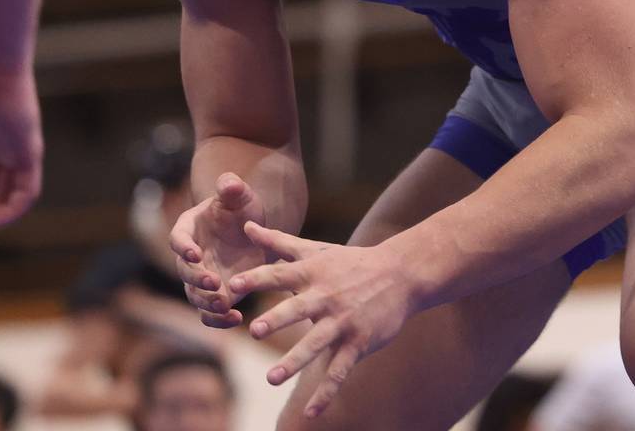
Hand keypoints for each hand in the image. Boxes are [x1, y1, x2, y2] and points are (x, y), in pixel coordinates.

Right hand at [169, 173, 268, 327]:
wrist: (255, 229)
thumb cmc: (241, 208)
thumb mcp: (240, 195)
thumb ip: (232, 188)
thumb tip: (229, 183)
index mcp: (189, 228)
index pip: (178, 238)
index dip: (184, 247)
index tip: (195, 254)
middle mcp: (190, 256)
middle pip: (184, 271)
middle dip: (196, 278)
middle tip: (213, 281)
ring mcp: (202, 277)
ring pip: (194, 296)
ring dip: (206, 302)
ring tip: (225, 305)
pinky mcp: (217, 294)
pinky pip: (210, 312)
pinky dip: (218, 319)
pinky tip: (236, 318)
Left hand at [231, 222, 418, 418]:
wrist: (401, 275)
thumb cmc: (351, 262)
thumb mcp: (316, 250)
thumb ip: (279, 241)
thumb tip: (246, 223)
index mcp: (313, 274)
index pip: (280, 274)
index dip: (257, 278)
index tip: (233, 284)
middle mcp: (326, 297)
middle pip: (298, 308)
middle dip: (277, 320)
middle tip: (254, 330)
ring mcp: (343, 322)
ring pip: (317, 344)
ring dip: (295, 361)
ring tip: (272, 378)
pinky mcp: (358, 342)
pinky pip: (340, 371)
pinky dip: (326, 392)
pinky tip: (311, 413)